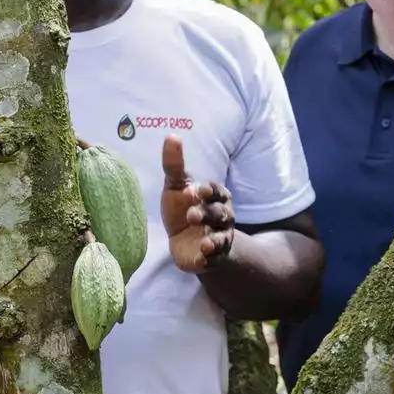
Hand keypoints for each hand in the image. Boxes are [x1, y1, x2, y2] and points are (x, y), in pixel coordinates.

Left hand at [160, 134, 233, 272]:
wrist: (185, 242)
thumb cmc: (183, 209)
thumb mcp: (176, 187)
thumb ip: (174, 164)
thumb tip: (172, 135)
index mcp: (214, 197)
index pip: (216, 191)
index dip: (207, 191)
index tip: (195, 191)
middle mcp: (222, 216)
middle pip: (220, 214)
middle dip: (208, 214)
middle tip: (191, 215)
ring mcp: (219, 237)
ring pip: (222, 237)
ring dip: (214, 239)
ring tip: (204, 242)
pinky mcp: (212, 257)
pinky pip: (216, 258)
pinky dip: (211, 258)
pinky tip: (203, 257)